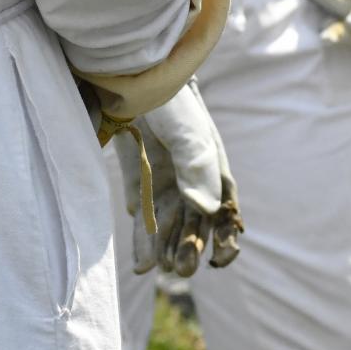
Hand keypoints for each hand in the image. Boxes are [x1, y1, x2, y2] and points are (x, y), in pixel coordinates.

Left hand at [115, 81, 242, 276]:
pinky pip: (144, 222)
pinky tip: (144, 266)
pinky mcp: (139, 188)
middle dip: (192, 247)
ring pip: (170, 228)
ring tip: (166, 267)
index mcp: (214, 168)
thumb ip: (197, 167)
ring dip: (169, 249)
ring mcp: (164, 187)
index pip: (225, 209)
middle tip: (183, 269)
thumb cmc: (165, 101)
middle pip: (196, 224)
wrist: (124, 80)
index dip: (226, 234)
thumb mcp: (185, 130)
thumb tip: (207, 210)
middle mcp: (192, 182)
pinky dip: (144, 244)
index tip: (222, 256)